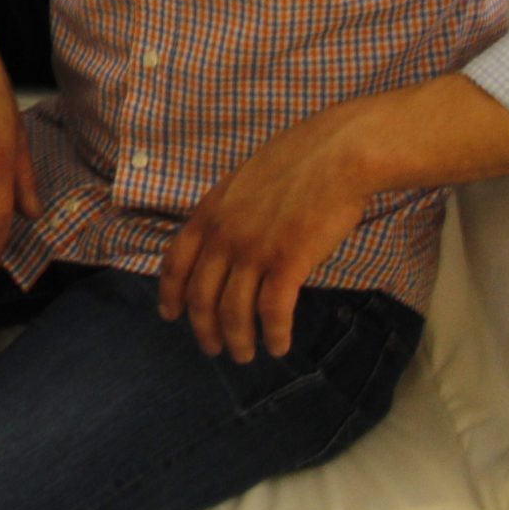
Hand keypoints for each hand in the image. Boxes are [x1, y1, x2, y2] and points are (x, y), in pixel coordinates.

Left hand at [158, 102, 376, 361]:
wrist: (337, 153)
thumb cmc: (299, 161)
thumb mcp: (244, 180)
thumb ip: (229, 211)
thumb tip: (225, 238)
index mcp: (209, 212)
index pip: (175, 262)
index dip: (170, 294)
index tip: (170, 315)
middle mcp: (223, 234)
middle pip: (201, 296)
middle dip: (204, 329)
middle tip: (213, 349)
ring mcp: (253, 249)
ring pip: (234, 311)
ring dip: (238, 340)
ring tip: (245, 355)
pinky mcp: (287, 262)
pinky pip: (272, 311)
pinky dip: (274, 334)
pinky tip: (280, 346)